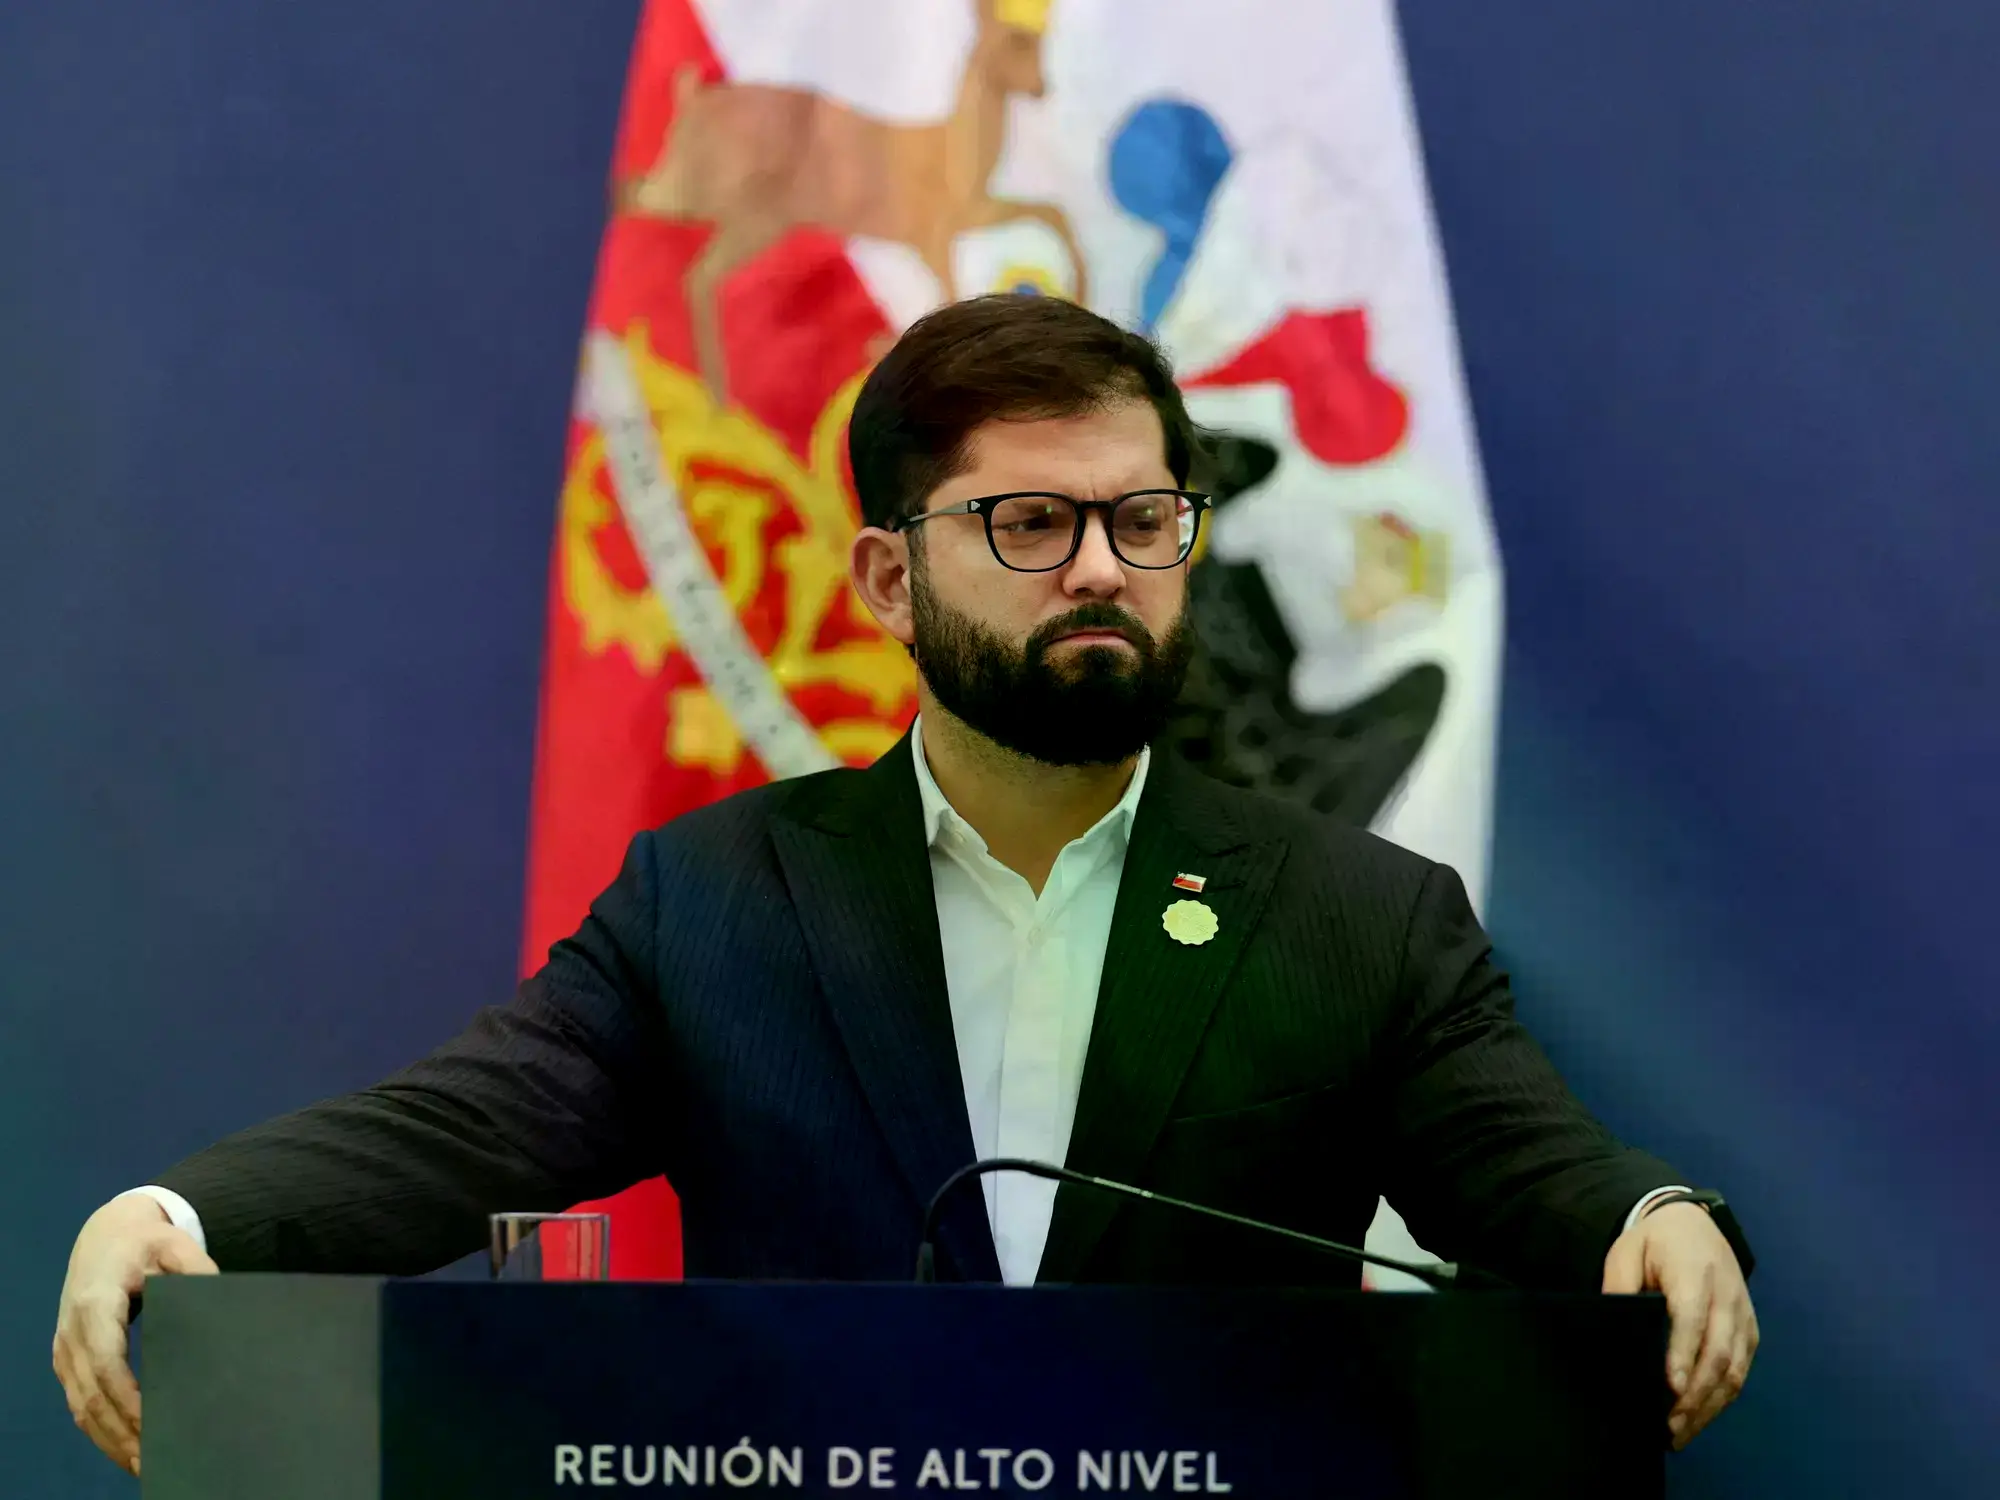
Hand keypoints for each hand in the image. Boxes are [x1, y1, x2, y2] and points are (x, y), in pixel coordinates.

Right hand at [52, 1194, 217, 1475]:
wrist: (106, 1233)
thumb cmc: (145, 1240)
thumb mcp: (174, 1243)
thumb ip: (197, 1268)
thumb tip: (220, 1297)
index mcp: (95, 1306)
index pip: (108, 1364)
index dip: (127, 1399)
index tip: (153, 1426)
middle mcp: (72, 1333)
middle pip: (92, 1395)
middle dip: (121, 1433)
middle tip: (154, 1462)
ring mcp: (65, 1348)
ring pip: (81, 1405)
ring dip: (109, 1439)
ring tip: (143, 1465)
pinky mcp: (67, 1358)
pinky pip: (78, 1401)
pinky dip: (99, 1429)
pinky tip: (124, 1447)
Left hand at [1602, 1200, 1757, 1448]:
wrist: (1694, 1223)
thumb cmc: (1653, 1241)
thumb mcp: (1626, 1253)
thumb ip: (1620, 1289)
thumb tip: (1613, 1334)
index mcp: (1694, 1270)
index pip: (1691, 1317)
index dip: (1683, 1354)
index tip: (1672, 1388)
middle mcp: (1727, 1296)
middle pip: (1718, 1352)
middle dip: (1695, 1394)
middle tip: (1669, 1426)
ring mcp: (1743, 1316)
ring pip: (1735, 1369)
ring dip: (1710, 1406)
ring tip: (1680, 1433)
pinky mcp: (1750, 1331)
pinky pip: (1742, 1370)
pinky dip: (1722, 1399)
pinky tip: (1698, 1418)